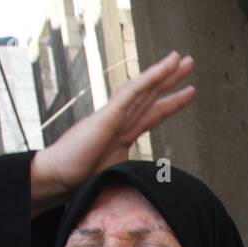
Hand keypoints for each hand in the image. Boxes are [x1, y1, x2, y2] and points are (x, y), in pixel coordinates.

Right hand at [30, 51, 195, 212]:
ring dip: (162, 73)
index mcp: (122, 134)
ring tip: (180, 58)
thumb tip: (151, 186)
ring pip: (142, 90)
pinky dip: (146, 82)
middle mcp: (119, 121)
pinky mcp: (106, 118)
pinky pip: (129, 95)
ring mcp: (112, 117)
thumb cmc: (80, 181)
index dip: (171, 102)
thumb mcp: (117, 177)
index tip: (190, 91)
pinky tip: (160, 71)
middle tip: (189, 61)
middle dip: (170, 79)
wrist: (57, 180)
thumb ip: (134, 174)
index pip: (152, 114)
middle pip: (150, 96)